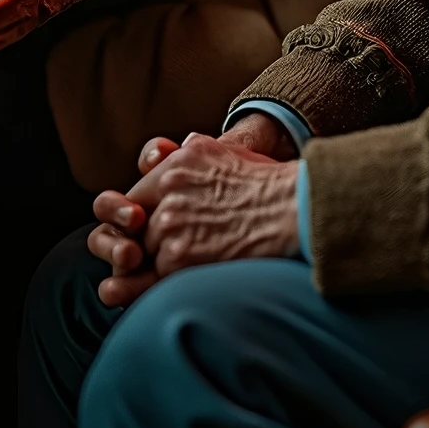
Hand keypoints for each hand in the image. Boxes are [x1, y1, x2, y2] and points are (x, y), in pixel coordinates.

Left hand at [88, 128, 300, 307]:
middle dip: (152, 242)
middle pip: (139, 226)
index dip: (144, 217)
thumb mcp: (223, 153)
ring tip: (194, 264)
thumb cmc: (268, 184)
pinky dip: (173, 279)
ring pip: (147, 251)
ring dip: (163, 261)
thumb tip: (173, 147)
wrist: (291, 209)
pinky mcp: (179, 255)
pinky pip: (159, 274)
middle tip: (175, 252)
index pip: (137, 195)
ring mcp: (170, 222)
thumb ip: (191, 151)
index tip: (152, 229)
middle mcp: (167, 190)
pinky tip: (199, 275)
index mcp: (176, 164)